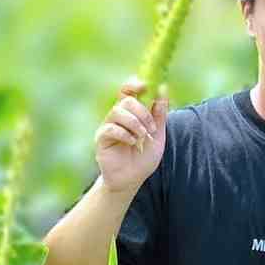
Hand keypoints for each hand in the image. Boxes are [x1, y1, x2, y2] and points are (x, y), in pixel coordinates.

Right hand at [94, 76, 168, 193]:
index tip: (146, 86)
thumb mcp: (158, 136)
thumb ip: (160, 114)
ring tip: (142, 137)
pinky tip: (132, 144)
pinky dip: (125, 134)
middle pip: (126, 100)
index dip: (134, 84)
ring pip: (118, 112)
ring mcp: (108, 127)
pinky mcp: (101, 139)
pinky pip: (111, 128)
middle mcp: (117, 117)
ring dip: (135, 124)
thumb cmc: (143, 159)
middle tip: (151, 128)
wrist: (131, 181)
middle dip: (142, 112)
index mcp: (130, 113)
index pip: (127, 90)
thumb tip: (163, 88)